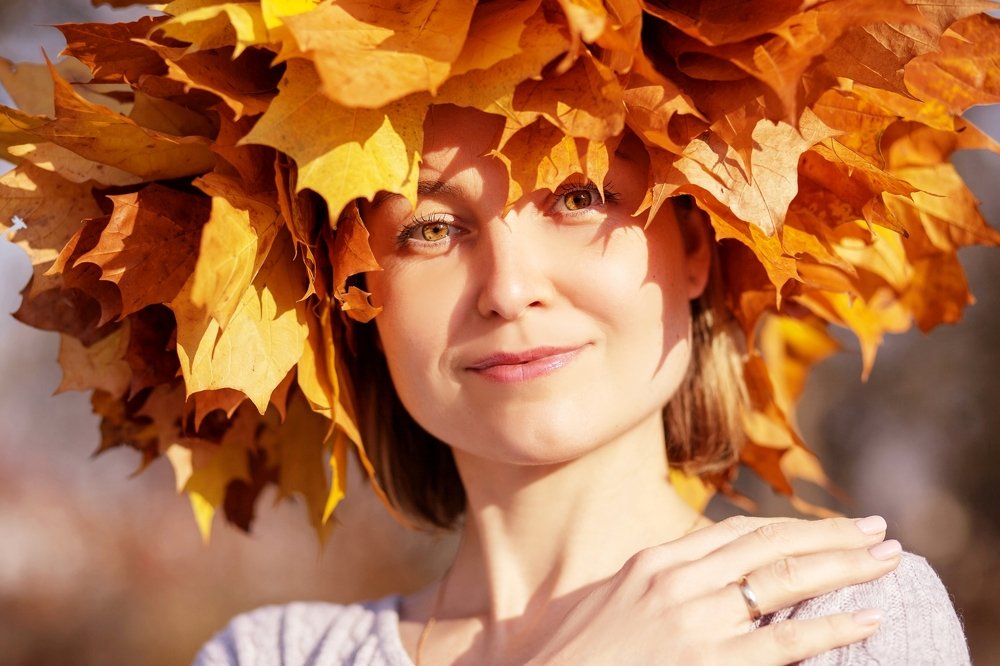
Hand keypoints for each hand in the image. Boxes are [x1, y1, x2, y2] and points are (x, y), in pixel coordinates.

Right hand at [528, 515, 899, 665]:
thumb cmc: (570, 656)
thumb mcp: (604, 605)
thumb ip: (645, 587)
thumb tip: (682, 581)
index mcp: (654, 562)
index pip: (736, 532)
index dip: (788, 526)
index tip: (823, 525)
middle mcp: (680, 579)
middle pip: (772, 544)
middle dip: (831, 535)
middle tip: (877, 531)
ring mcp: (696, 619)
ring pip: (788, 579)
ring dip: (847, 566)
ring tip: (888, 560)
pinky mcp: (711, 661)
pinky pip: (788, 639)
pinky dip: (834, 625)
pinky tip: (868, 618)